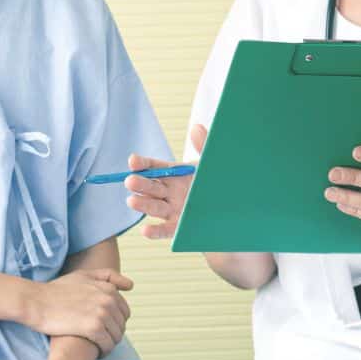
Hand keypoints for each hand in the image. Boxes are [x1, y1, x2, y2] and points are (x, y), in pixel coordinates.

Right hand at [23, 269, 131, 354]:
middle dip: (113, 334)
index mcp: (108, 288)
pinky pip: (107, 344)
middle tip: (99, 340)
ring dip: (109, 344)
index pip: (124, 312)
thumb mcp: (82, 276)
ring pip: (116, 336)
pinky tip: (95, 352)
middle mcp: (108, 299)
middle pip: (121, 325)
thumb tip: (130, 285)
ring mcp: (102, 313)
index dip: (115, 322)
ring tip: (97, 347)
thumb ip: (107, 277)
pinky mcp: (93, 328)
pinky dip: (104, 351)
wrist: (36, 302)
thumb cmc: (56, 290)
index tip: (103, 328)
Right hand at [126, 123, 204, 238]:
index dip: (142, 164)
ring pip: (154, 207)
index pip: (153, 167)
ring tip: (132, 202)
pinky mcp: (179, 227)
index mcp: (173, 173)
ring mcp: (172, 209)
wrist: (231, 209)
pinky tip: (146, 231)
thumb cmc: (215, 182)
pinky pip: (166, 230)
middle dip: (139, 184)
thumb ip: (203, 146)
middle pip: (150, 187)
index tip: (133, 161)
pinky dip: (156, 231)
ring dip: (142, 205)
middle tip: (129, 181)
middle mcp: (168, 192)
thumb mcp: (210, 163)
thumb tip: (196, 127)